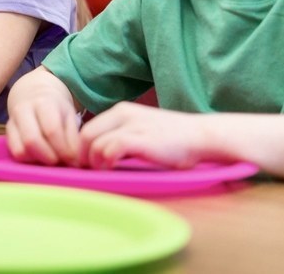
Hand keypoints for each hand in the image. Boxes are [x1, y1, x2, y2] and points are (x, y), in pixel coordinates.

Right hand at [5, 66, 81, 165]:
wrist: (33, 94)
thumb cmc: (56, 109)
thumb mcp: (69, 116)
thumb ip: (73, 138)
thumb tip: (75, 162)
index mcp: (43, 102)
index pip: (51, 130)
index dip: (63, 149)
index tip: (74, 160)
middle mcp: (23, 110)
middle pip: (32, 140)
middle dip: (49, 157)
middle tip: (60, 161)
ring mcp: (12, 121)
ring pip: (21, 150)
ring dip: (38, 160)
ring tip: (50, 158)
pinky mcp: (7, 134)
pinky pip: (15, 153)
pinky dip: (29, 160)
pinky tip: (39, 157)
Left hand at [79, 102, 216, 168]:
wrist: (200, 136)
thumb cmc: (173, 139)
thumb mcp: (141, 129)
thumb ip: (121, 136)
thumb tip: (99, 155)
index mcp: (121, 111)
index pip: (87, 128)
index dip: (82, 149)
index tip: (88, 165)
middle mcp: (122, 114)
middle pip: (85, 135)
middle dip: (83, 156)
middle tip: (91, 172)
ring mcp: (130, 125)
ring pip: (94, 143)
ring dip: (94, 162)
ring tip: (104, 172)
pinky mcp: (139, 139)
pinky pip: (109, 149)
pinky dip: (106, 161)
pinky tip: (113, 169)